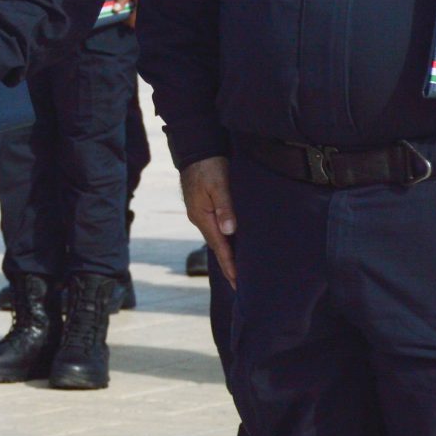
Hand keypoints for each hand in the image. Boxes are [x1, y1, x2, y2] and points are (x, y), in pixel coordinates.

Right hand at [180, 155, 236, 286]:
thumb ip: (224, 207)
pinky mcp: (205, 207)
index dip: (230, 265)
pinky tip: (233, 243)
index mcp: (202, 216)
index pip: (219, 246)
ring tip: (238, 270)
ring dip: (227, 254)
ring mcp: (201, 213)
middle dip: (228, 265)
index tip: (238, 282)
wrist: (196, 150)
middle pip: (217, 247)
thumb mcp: (218, 184)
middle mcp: (200, 218)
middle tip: (240, 285)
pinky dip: (226, 241)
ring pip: (217, 238)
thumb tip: (230, 230)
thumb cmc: (209, 166)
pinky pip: (217, 229)